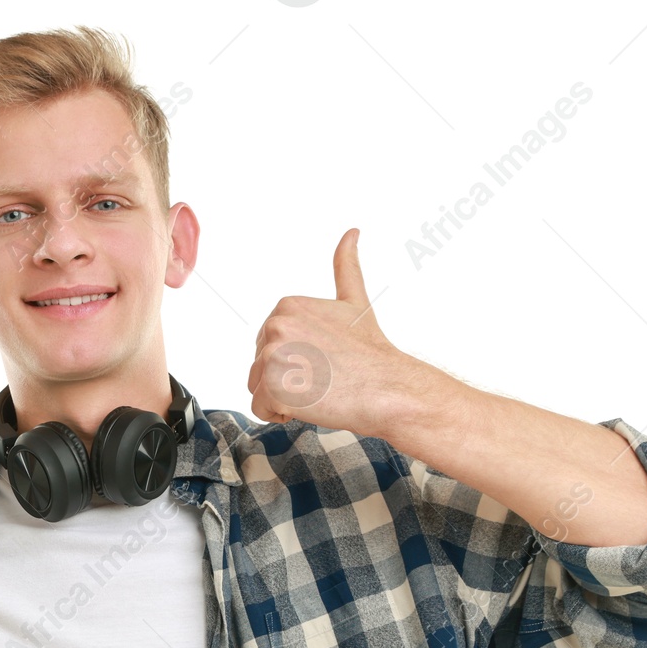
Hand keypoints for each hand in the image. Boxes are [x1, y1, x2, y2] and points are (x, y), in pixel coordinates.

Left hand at [247, 229, 432, 437]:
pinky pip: (260, 410)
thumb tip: (352, 232)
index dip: (294, 360)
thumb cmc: (372, 352)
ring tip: (318, 391)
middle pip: (259, 367)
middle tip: (324, 378)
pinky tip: (311, 404)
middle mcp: (275, 325)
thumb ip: (346, 266)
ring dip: (284, 398)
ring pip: (258, 389)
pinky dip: (281, 415)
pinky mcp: (273, 386)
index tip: (323, 360)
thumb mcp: (355, 301)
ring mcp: (272, 355)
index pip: (268, 346)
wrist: (388, 387)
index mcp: (287, 306)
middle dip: (287, 379)